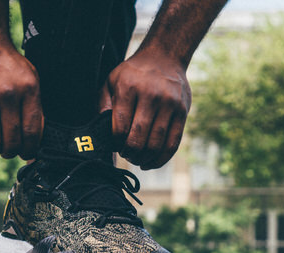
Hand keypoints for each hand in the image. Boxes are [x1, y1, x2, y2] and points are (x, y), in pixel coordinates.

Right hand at [0, 36, 42, 159]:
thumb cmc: (8, 66)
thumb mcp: (30, 79)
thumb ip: (34, 107)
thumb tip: (35, 143)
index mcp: (28, 89)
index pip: (31, 132)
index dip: (29, 150)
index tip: (26, 153)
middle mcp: (8, 93)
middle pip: (11, 141)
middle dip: (10, 152)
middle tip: (7, 151)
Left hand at [106, 49, 191, 169]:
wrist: (164, 57)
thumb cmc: (133, 74)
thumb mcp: (111, 81)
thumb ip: (103, 104)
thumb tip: (101, 131)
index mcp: (128, 87)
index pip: (120, 127)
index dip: (116, 143)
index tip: (115, 145)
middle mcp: (150, 94)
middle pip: (138, 138)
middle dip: (129, 153)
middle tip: (126, 154)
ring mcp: (169, 103)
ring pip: (156, 143)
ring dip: (144, 158)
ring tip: (137, 159)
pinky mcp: (182, 112)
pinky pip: (173, 143)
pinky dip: (161, 158)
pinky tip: (151, 163)